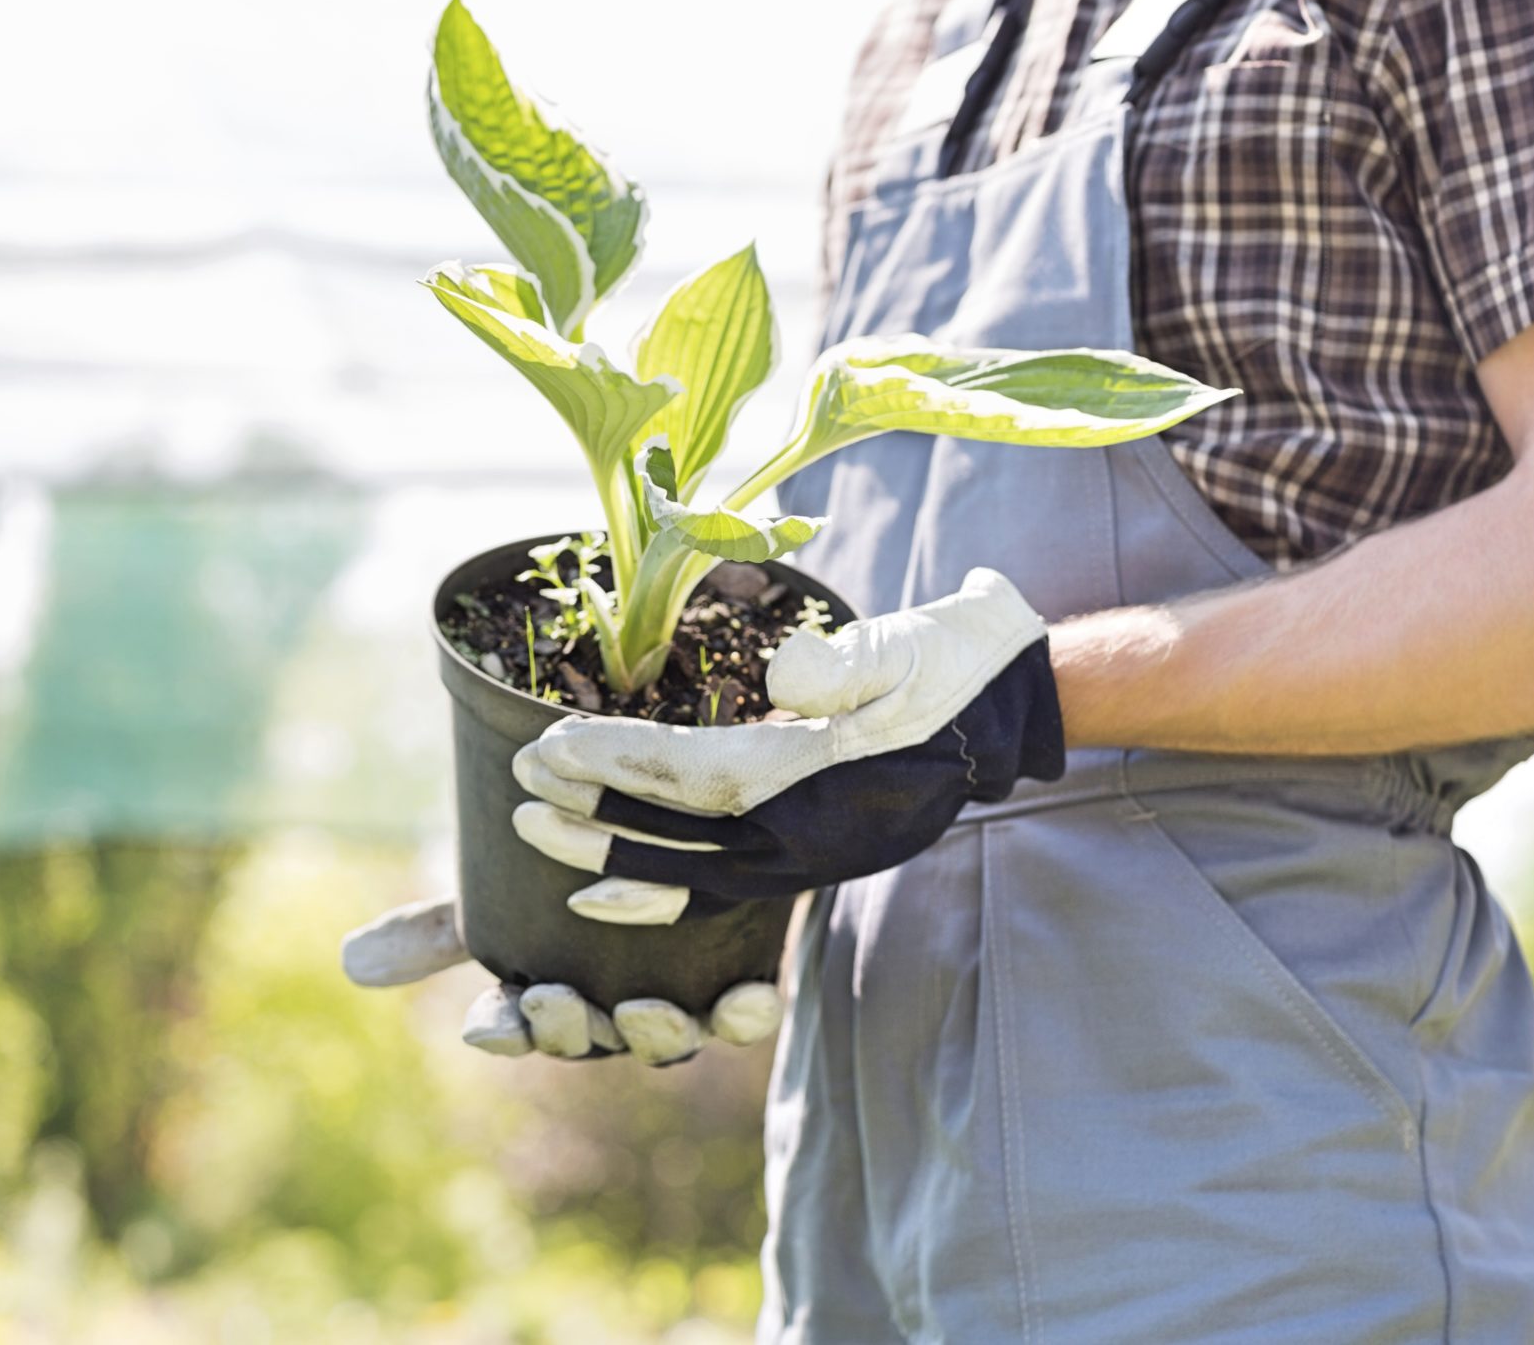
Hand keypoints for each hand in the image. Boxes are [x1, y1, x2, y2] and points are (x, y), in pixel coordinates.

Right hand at [340, 896, 783, 1065]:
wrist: (683, 840)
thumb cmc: (583, 875)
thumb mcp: (504, 891)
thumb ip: (437, 926)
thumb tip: (347, 962)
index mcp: (552, 994)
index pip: (517, 1027)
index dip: (503, 1030)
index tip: (485, 1022)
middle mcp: (614, 1010)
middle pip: (590, 1038)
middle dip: (568, 1030)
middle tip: (551, 999)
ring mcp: (682, 1000)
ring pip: (666, 1039)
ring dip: (650, 1034)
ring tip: (639, 1009)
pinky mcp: (743, 978)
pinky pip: (749, 1015)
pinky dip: (745, 1012)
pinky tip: (743, 994)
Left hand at [511, 569, 1064, 924]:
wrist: (1016, 700)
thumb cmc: (956, 659)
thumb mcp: (912, 643)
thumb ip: (851, 661)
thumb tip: (786, 677)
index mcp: (829, 782)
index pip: (699, 778)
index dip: (618, 765)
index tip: (545, 747)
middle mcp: (815, 837)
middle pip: (680, 839)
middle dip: (594, 820)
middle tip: (516, 797)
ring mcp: (814, 855)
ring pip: (693, 874)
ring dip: (613, 856)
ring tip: (538, 836)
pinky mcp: (811, 853)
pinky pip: (721, 887)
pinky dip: (661, 891)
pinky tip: (609, 884)